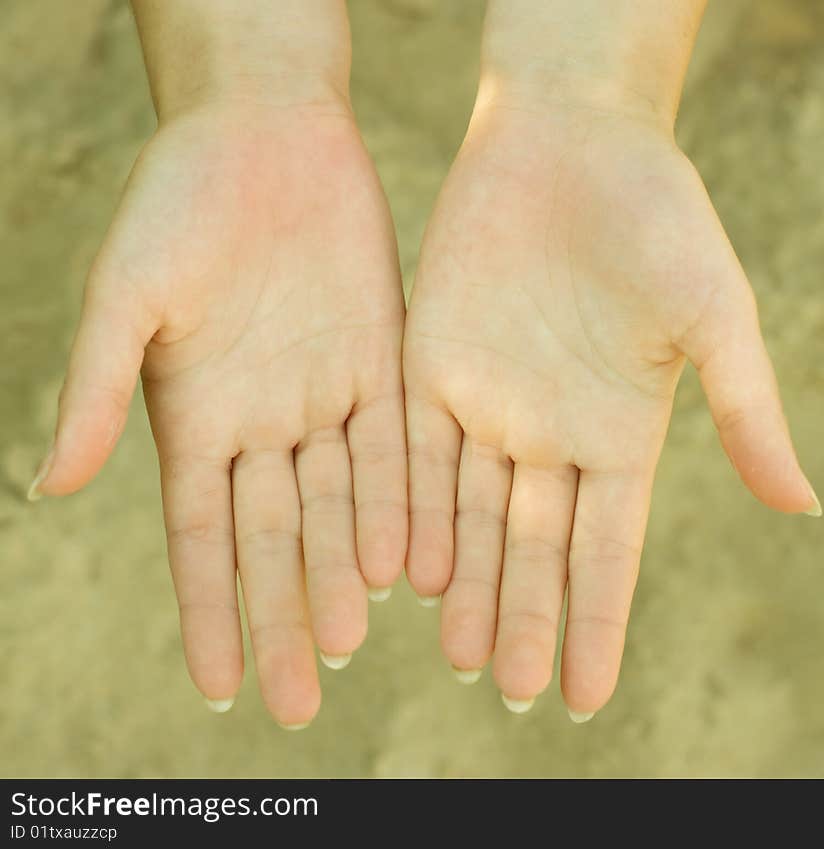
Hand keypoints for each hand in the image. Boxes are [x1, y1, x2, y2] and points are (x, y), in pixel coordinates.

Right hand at [33, 102, 407, 726]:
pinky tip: (408, 562)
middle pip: (278, 539)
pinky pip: (396, 447)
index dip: (210, 611)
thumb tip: (51, 484)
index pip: (204, 539)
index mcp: (198, 420)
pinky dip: (400, 503)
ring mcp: (327, 399)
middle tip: (301, 696)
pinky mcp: (384, 365)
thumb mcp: (125, 295)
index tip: (219, 689)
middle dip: (283, 615)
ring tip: (349, 639)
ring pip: (340, 505)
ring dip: (343, 571)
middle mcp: (267, 425)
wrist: (264, 134)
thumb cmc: (178, 205)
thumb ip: (98, 389)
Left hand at [403, 99, 817, 716]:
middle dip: (524, 617)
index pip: (605, 550)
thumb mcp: (713, 314)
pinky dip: (411, 511)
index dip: (598, 620)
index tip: (586, 694)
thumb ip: (747, 411)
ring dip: (465, 584)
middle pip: (532, 547)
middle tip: (508, 689)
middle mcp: (548, 435)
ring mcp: (487, 405)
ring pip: (467, 514)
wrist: (570, 139)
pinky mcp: (430, 369)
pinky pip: (415, 455)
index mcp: (618, 436)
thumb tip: (802, 507)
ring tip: (459, 654)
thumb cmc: (657, 216)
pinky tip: (407, 570)